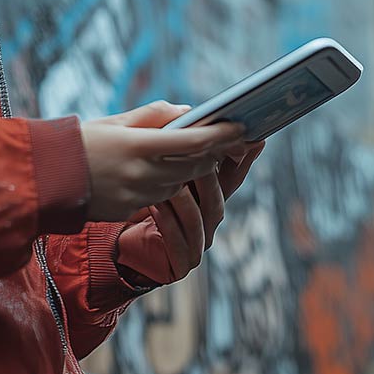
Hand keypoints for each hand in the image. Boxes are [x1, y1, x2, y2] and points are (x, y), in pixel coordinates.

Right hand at [79, 101, 244, 221]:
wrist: (45, 178)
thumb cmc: (80, 142)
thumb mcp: (115, 121)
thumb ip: (153, 116)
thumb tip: (187, 112)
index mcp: (137, 145)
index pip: (192, 140)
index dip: (221, 135)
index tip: (241, 127)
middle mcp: (140, 173)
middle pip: (194, 165)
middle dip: (213, 153)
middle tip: (229, 141)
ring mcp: (136, 195)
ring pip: (180, 183)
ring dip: (191, 169)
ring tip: (196, 153)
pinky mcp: (129, 210)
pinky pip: (160, 196)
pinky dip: (167, 183)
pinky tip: (162, 173)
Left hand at [114, 139, 265, 286]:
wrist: (122, 244)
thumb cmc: (141, 200)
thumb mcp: (157, 168)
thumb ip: (172, 144)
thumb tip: (186, 112)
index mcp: (210, 195)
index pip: (232, 174)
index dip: (243, 156)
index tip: (251, 137)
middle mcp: (210, 219)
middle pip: (218, 194)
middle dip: (209, 174)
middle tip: (199, 154)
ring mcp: (199, 242)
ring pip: (201, 217)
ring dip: (186, 198)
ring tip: (172, 181)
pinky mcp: (182, 261)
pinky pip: (179, 239)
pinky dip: (168, 222)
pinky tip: (154, 206)